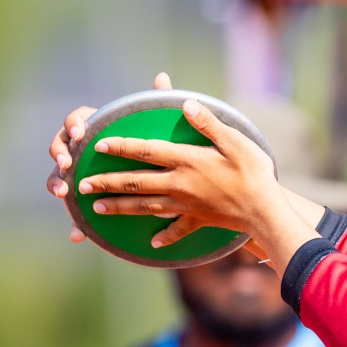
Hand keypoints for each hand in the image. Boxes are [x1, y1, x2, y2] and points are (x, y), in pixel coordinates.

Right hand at [47, 72, 172, 242]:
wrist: (157, 173)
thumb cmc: (155, 143)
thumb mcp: (158, 125)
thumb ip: (156, 101)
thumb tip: (164, 77)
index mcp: (96, 127)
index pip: (77, 119)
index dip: (75, 124)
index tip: (82, 133)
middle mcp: (82, 148)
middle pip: (61, 146)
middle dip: (60, 155)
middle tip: (66, 165)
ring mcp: (80, 172)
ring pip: (59, 175)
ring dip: (56, 182)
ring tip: (62, 193)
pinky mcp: (86, 196)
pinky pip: (74, 208)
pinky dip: (75, 221)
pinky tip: (77, 234)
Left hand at [76, 98, 283, 245]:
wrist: (265, 211)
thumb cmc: (254, 173)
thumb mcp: (235, 141)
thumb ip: (208, 123)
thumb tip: (186, 104)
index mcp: (186, 161)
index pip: (145, 150)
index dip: (121, 146)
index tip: (99, 144)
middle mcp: (179, 184)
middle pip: (135, 182)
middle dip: (106, 183)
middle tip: (82, 185)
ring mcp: (186, 205)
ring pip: (145, 206)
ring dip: (119, 207)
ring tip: (98, 209)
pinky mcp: (198, 220)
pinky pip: (177, 230)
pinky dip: (164, 236)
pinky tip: (153, 243)